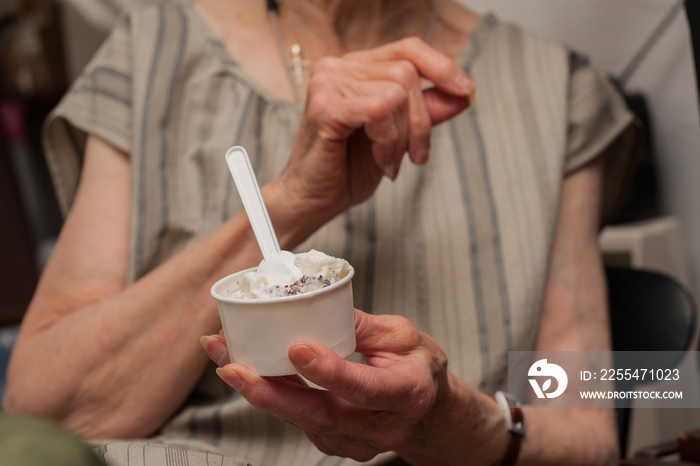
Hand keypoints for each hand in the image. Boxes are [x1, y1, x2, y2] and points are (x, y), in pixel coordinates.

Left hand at [200, 309, 449, 461]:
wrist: (429, 407)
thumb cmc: (417, 365)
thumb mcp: (402, 335)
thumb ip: (362, 325)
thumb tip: (317, 306)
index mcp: (407, 393)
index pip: (366, 388)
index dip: (330, 372)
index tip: (296, 348)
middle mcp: (383, 426)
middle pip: (322, 414)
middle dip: (272, 392)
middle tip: (234, 367)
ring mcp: (359, 442)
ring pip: (303, 420)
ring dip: (262, 391)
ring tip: (227, 359)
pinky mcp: (338, 443)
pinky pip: (300, 422)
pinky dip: (273, 397)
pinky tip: (250, 372)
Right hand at [274, 37, 474, 226]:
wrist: (315, 201)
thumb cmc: (349, 169)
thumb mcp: (399, 136)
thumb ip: (426, 112)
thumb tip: (464, 94)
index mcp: (355, 68)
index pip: (408, 49)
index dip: (442, 67)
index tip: (467, 93)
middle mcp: (338, 66)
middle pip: (407, 73)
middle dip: (421, 121)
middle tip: (415, 157)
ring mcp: (328, 82)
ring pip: (396, 93)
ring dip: (402, 137)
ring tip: (388, 161)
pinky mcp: (325, 105)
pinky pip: (379, 110)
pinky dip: (387, 140)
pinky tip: (379, 160)